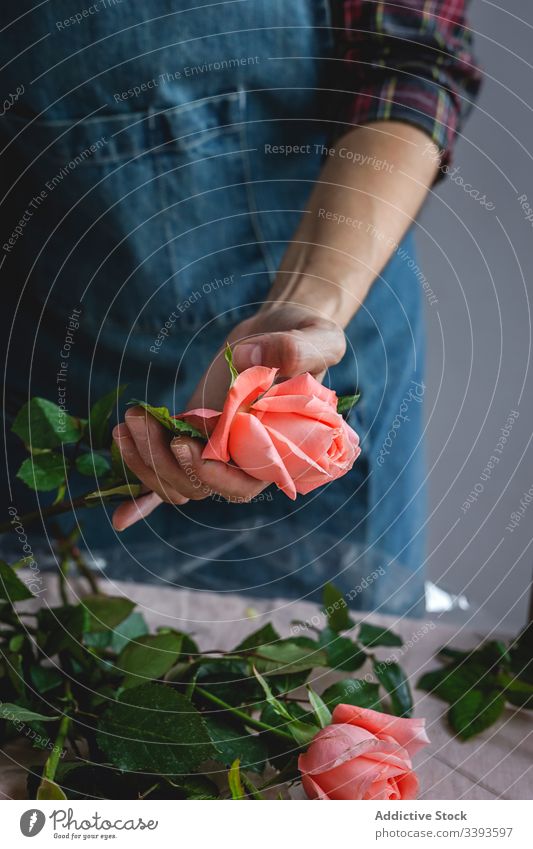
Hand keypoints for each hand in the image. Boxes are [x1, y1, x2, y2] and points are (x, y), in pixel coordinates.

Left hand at [111, 304, 345, 529]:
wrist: (282, 329)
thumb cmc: (309, 338)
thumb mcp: (318, 338)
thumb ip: (295, 350)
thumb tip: (247, 360)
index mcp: (278, 449)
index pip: (243, 483)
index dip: (211, 475)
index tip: (183, 444)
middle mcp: (245, 459)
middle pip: (200, 487)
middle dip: (164, 462)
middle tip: (139, 421)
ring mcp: (216, 450)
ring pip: (177, 482)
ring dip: (146, 462)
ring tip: (128, 421)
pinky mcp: (194, 437)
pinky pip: (169, 475)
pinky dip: (144, 500)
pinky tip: (119, 518)